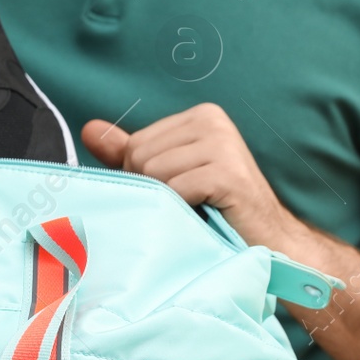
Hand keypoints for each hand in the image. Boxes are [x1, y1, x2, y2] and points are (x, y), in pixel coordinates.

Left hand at [81, 103, 299, 244]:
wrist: (270, 243)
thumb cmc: (218, 212)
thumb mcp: (170, 177)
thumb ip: (129, 153)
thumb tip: (89, 129)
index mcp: (199, 116)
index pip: (134, 144)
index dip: (142, 177)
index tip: (176, 193)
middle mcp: (212, 120)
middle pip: (139, 156)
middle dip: (153, 189)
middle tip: (187, 205)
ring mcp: (223, 143)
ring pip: (153, 173)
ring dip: (168, 203)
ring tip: (196, 210)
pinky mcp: (229, 172)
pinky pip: (174, 190)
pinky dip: (181, 211)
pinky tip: (204, 216)